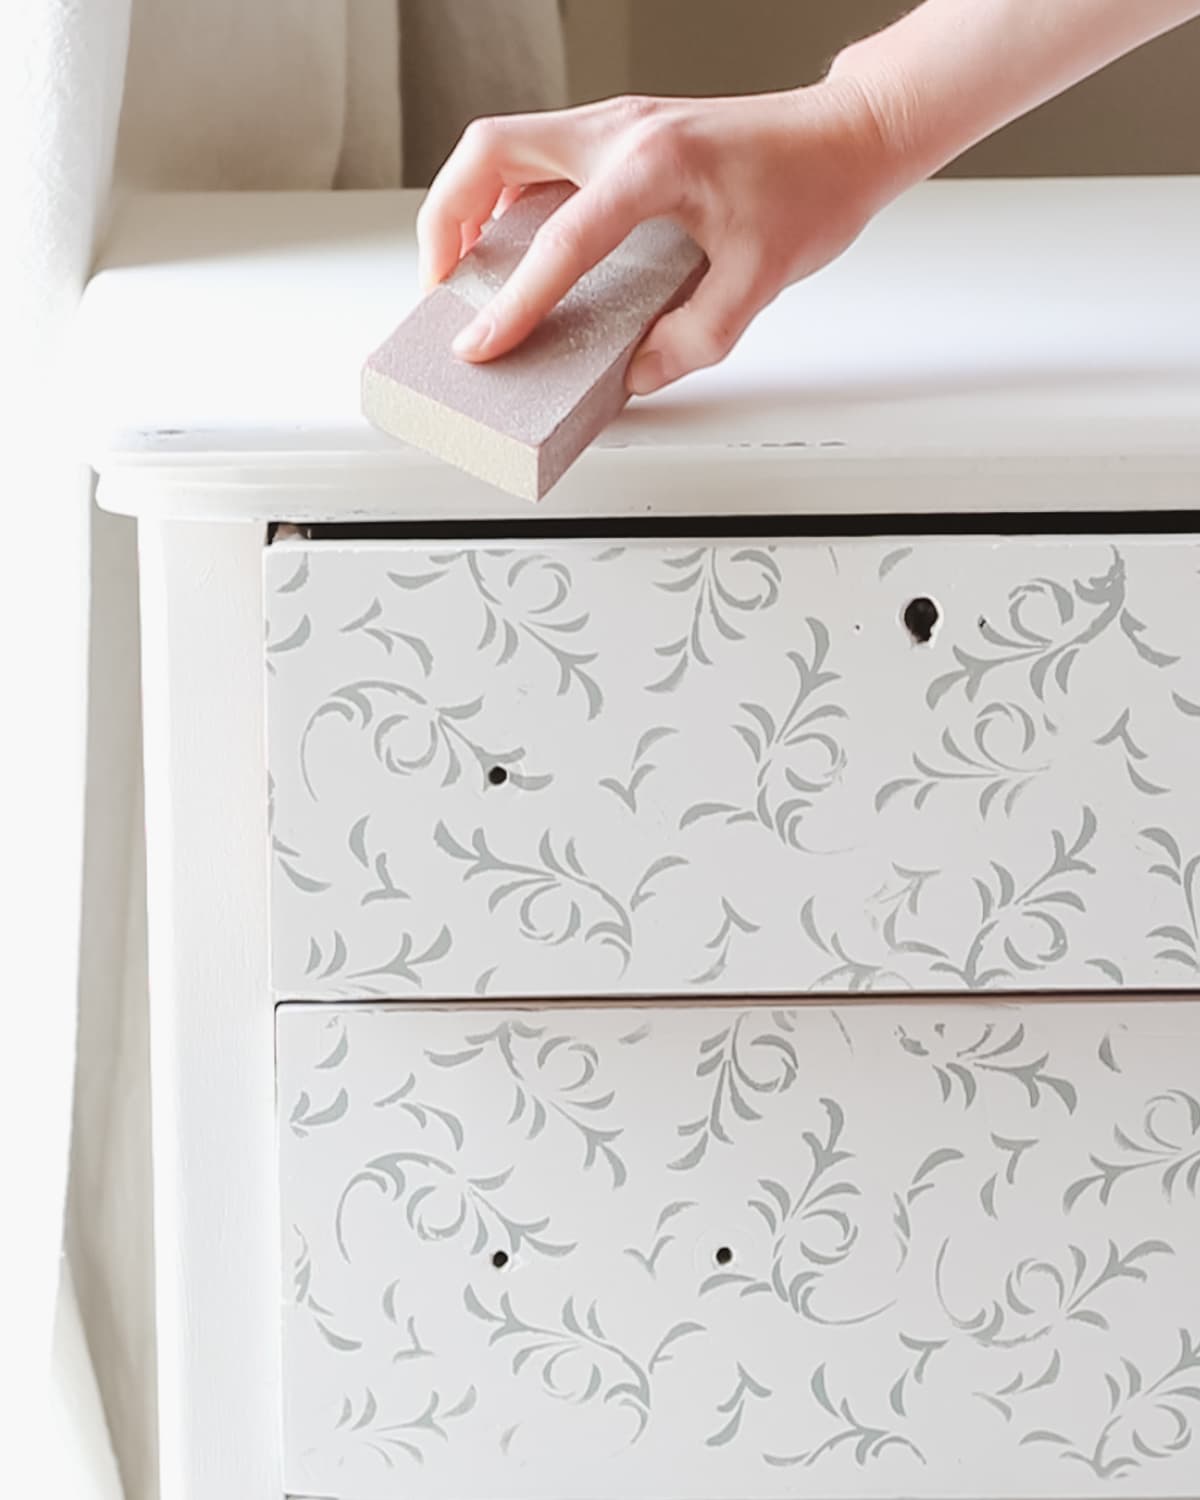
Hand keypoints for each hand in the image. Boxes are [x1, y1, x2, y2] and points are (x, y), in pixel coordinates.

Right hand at [417, 82, 898, 395]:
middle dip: (445, 222)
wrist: (845, 136)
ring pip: (503, 147)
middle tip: (440, 290)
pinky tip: (514, 248)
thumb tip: (634, 372)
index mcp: (654, 165)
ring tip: (463, 275)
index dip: (514, 304)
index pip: (559, 241)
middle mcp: (621, 132)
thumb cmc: (813, 188)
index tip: (480, 348)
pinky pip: (536, 159)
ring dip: (467, 207)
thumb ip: (693, 339)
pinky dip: (506, 202)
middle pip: (488, 151)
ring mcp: (614, 126)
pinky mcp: (618, 135)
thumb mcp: (761, 281)